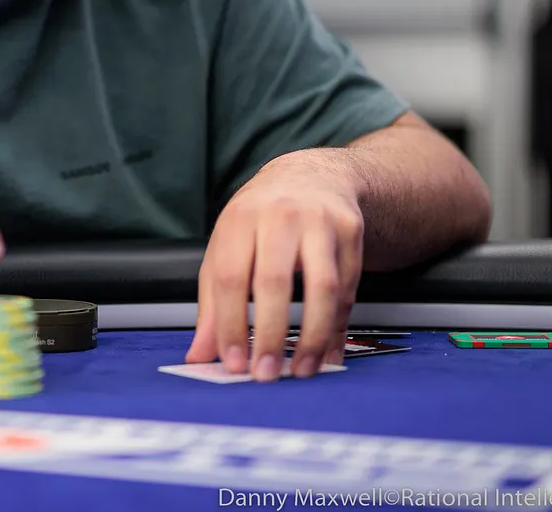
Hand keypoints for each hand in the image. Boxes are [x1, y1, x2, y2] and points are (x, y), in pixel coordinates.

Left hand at [186, 153, 363, 380]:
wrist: (312, 177)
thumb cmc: (261, 219)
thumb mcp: (227, 248)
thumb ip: (213, 303)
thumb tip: (200, 355)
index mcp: (240, 218)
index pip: (231, 277)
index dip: (231, 324)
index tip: (233, 363)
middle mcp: (280, 216)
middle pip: (275, 281)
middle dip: (269, 334)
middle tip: (265, 374)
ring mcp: (320, 222)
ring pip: (323, 288)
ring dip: (312, 336)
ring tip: (301, 370)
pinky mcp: (351, 232)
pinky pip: (349, 289)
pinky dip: (338, 327)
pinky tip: (327, 353)